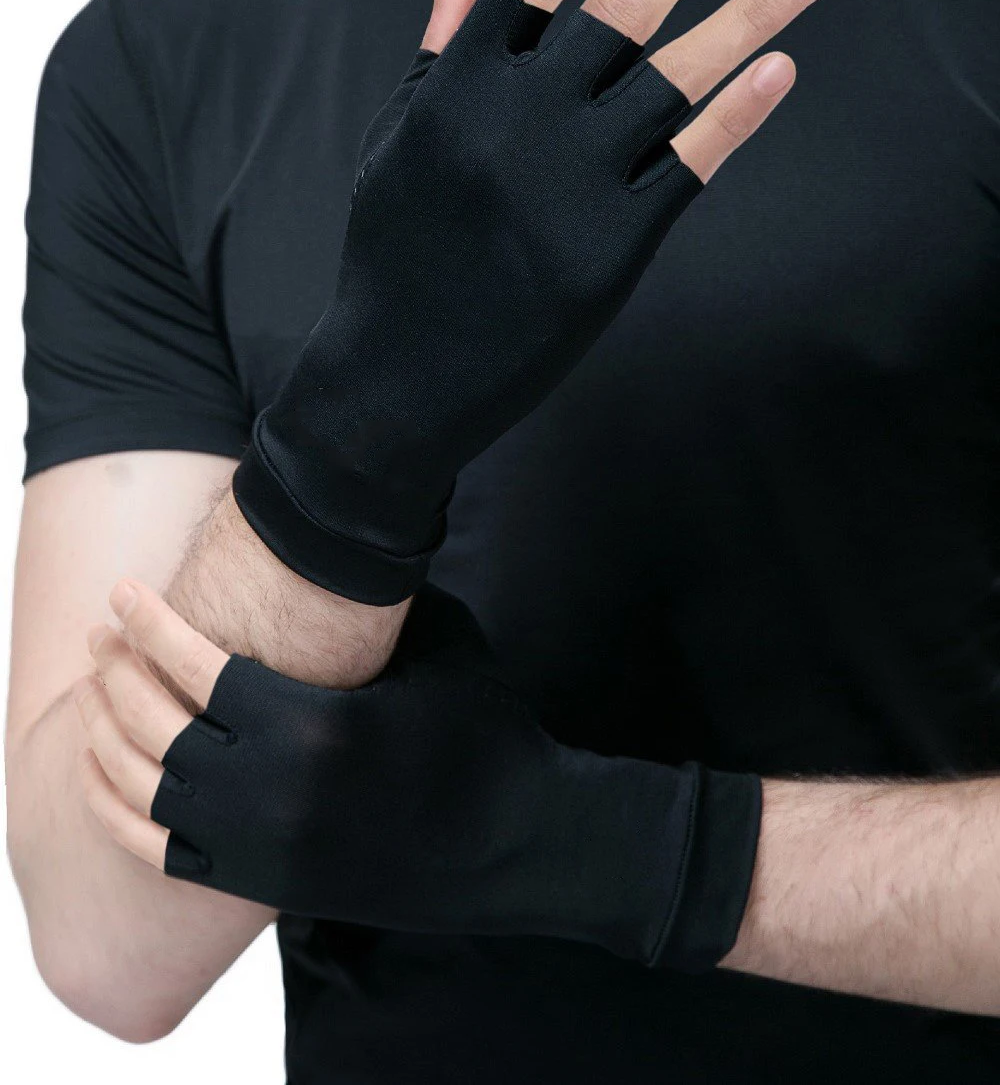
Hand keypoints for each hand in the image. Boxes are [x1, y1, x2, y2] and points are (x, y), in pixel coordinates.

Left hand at [74, 578, 760, 971]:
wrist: (519, 843)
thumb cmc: (485, 733)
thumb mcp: (438, 648)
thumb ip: (375, 605)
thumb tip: (346, 538)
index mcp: (314, 726)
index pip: (197, 667)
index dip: (150, 626)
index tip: (123, 594)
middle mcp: (275, 792)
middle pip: (156, 726)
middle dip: (117, 673)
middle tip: (104, 636)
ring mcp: (265, 848)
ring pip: (147, 793)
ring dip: (107, 738)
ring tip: (97, 697)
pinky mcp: (268, 885)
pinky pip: (164, 853)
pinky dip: (122, 811)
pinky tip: (107, 775)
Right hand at [233, 0, 828, 604]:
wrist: (401, 372)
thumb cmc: (396, 248)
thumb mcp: (401, 138)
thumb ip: (444, 42)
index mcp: (456, 89)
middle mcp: (515, 127)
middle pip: (618, 10)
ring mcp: (567, 190)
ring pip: (672, 81)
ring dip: (748, 16)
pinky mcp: (611, 250)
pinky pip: (687, 166)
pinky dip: (737, 116)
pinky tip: (780, 69)